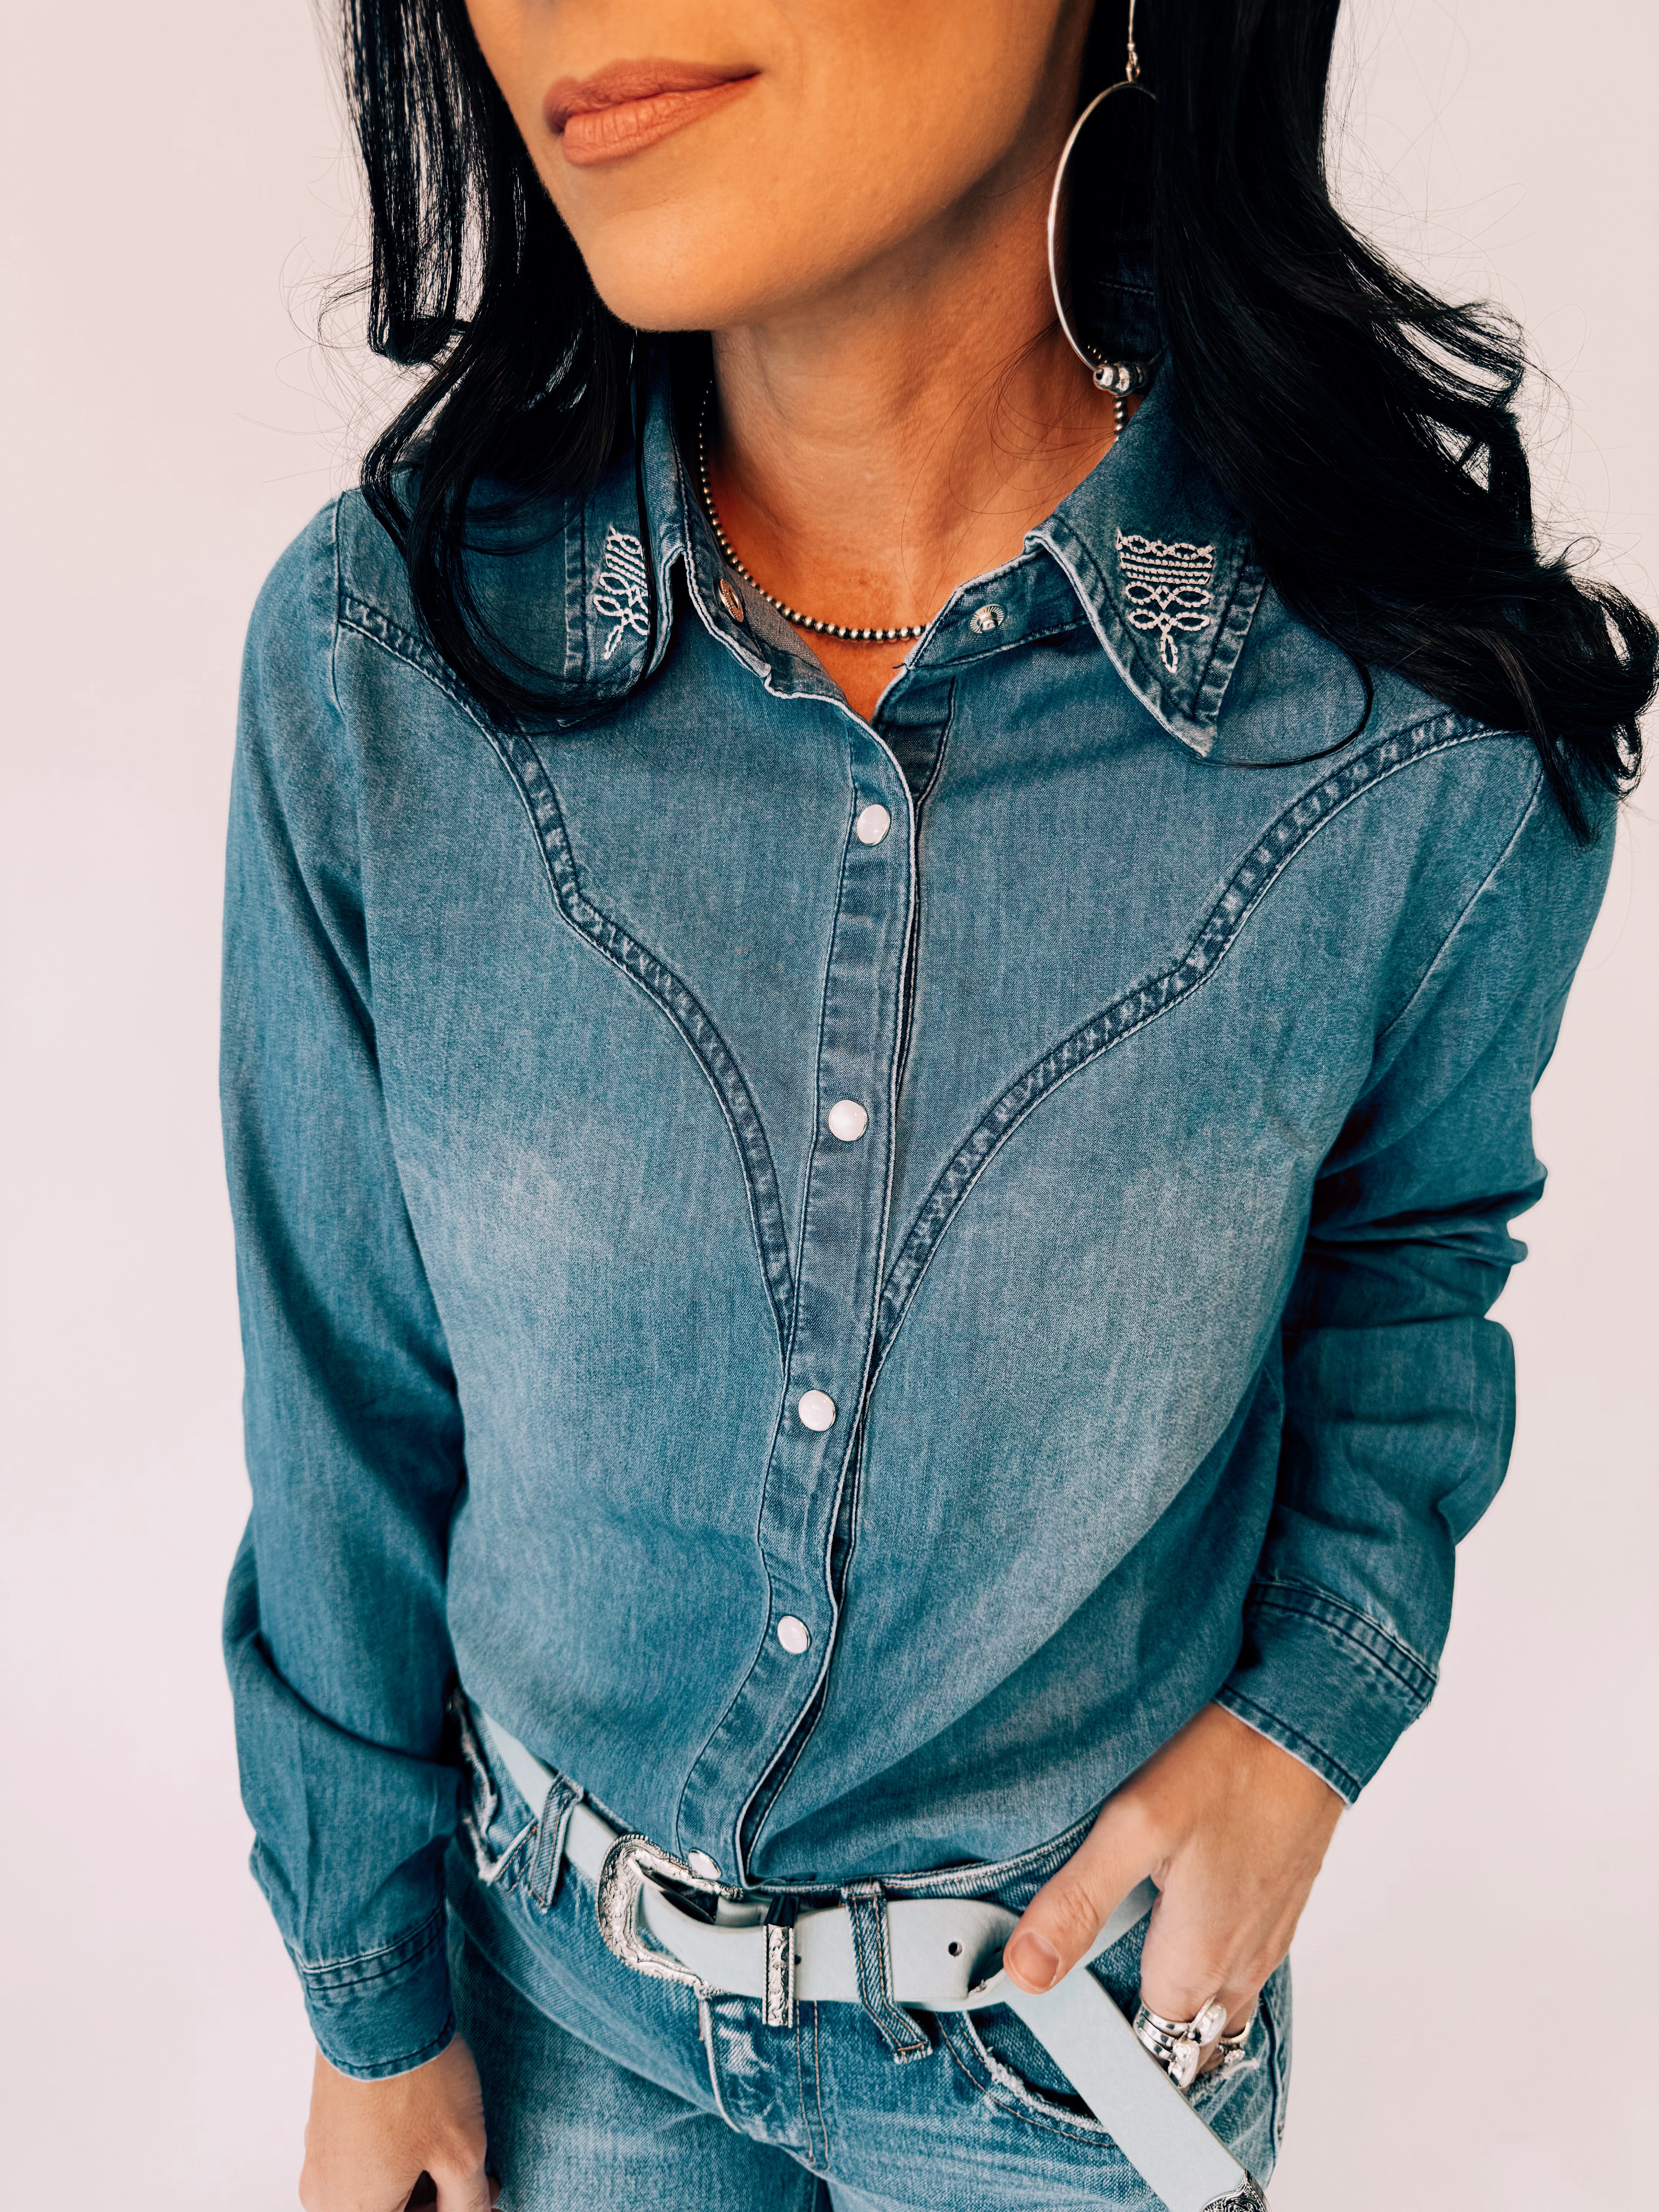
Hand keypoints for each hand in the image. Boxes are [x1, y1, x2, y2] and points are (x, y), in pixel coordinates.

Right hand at [300, 2035, 497, 2211]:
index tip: (483, 2188)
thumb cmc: (417, 2081)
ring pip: (377, 2187)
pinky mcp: (321, 2124)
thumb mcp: (461, 2153)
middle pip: (390, 2211)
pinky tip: (426, 2117)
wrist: (379, 2007)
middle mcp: (326, 2195)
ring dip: (417, 2173)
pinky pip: (360, 2156)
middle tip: (476, 2166)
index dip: (454, 2210)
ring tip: (453, 2135)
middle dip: (437, 2197)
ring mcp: (319, 2158)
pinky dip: (395, 2149)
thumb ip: (468, 2203)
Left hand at [1002, 1704, 1342, 2070]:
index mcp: (1201, 1960)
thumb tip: (1027, 1972)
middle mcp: (1244, 1963)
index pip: (1150, 2040)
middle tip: (1099, 1984)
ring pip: (1223, 2001)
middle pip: (1191, 2032)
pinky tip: (1179, 1913)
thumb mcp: (1134, 1826)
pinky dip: (1211, 1961)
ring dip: (1184, 1998)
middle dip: (1151, 2029)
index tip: (1072, 2006)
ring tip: (1134, 1959)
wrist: (1304, 1720)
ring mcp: (1269, 1934)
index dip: (1107, 2031)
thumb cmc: (1225, 1766)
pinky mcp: (1281, 1902)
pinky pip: (1244, 1962)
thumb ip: (1079, 1903)